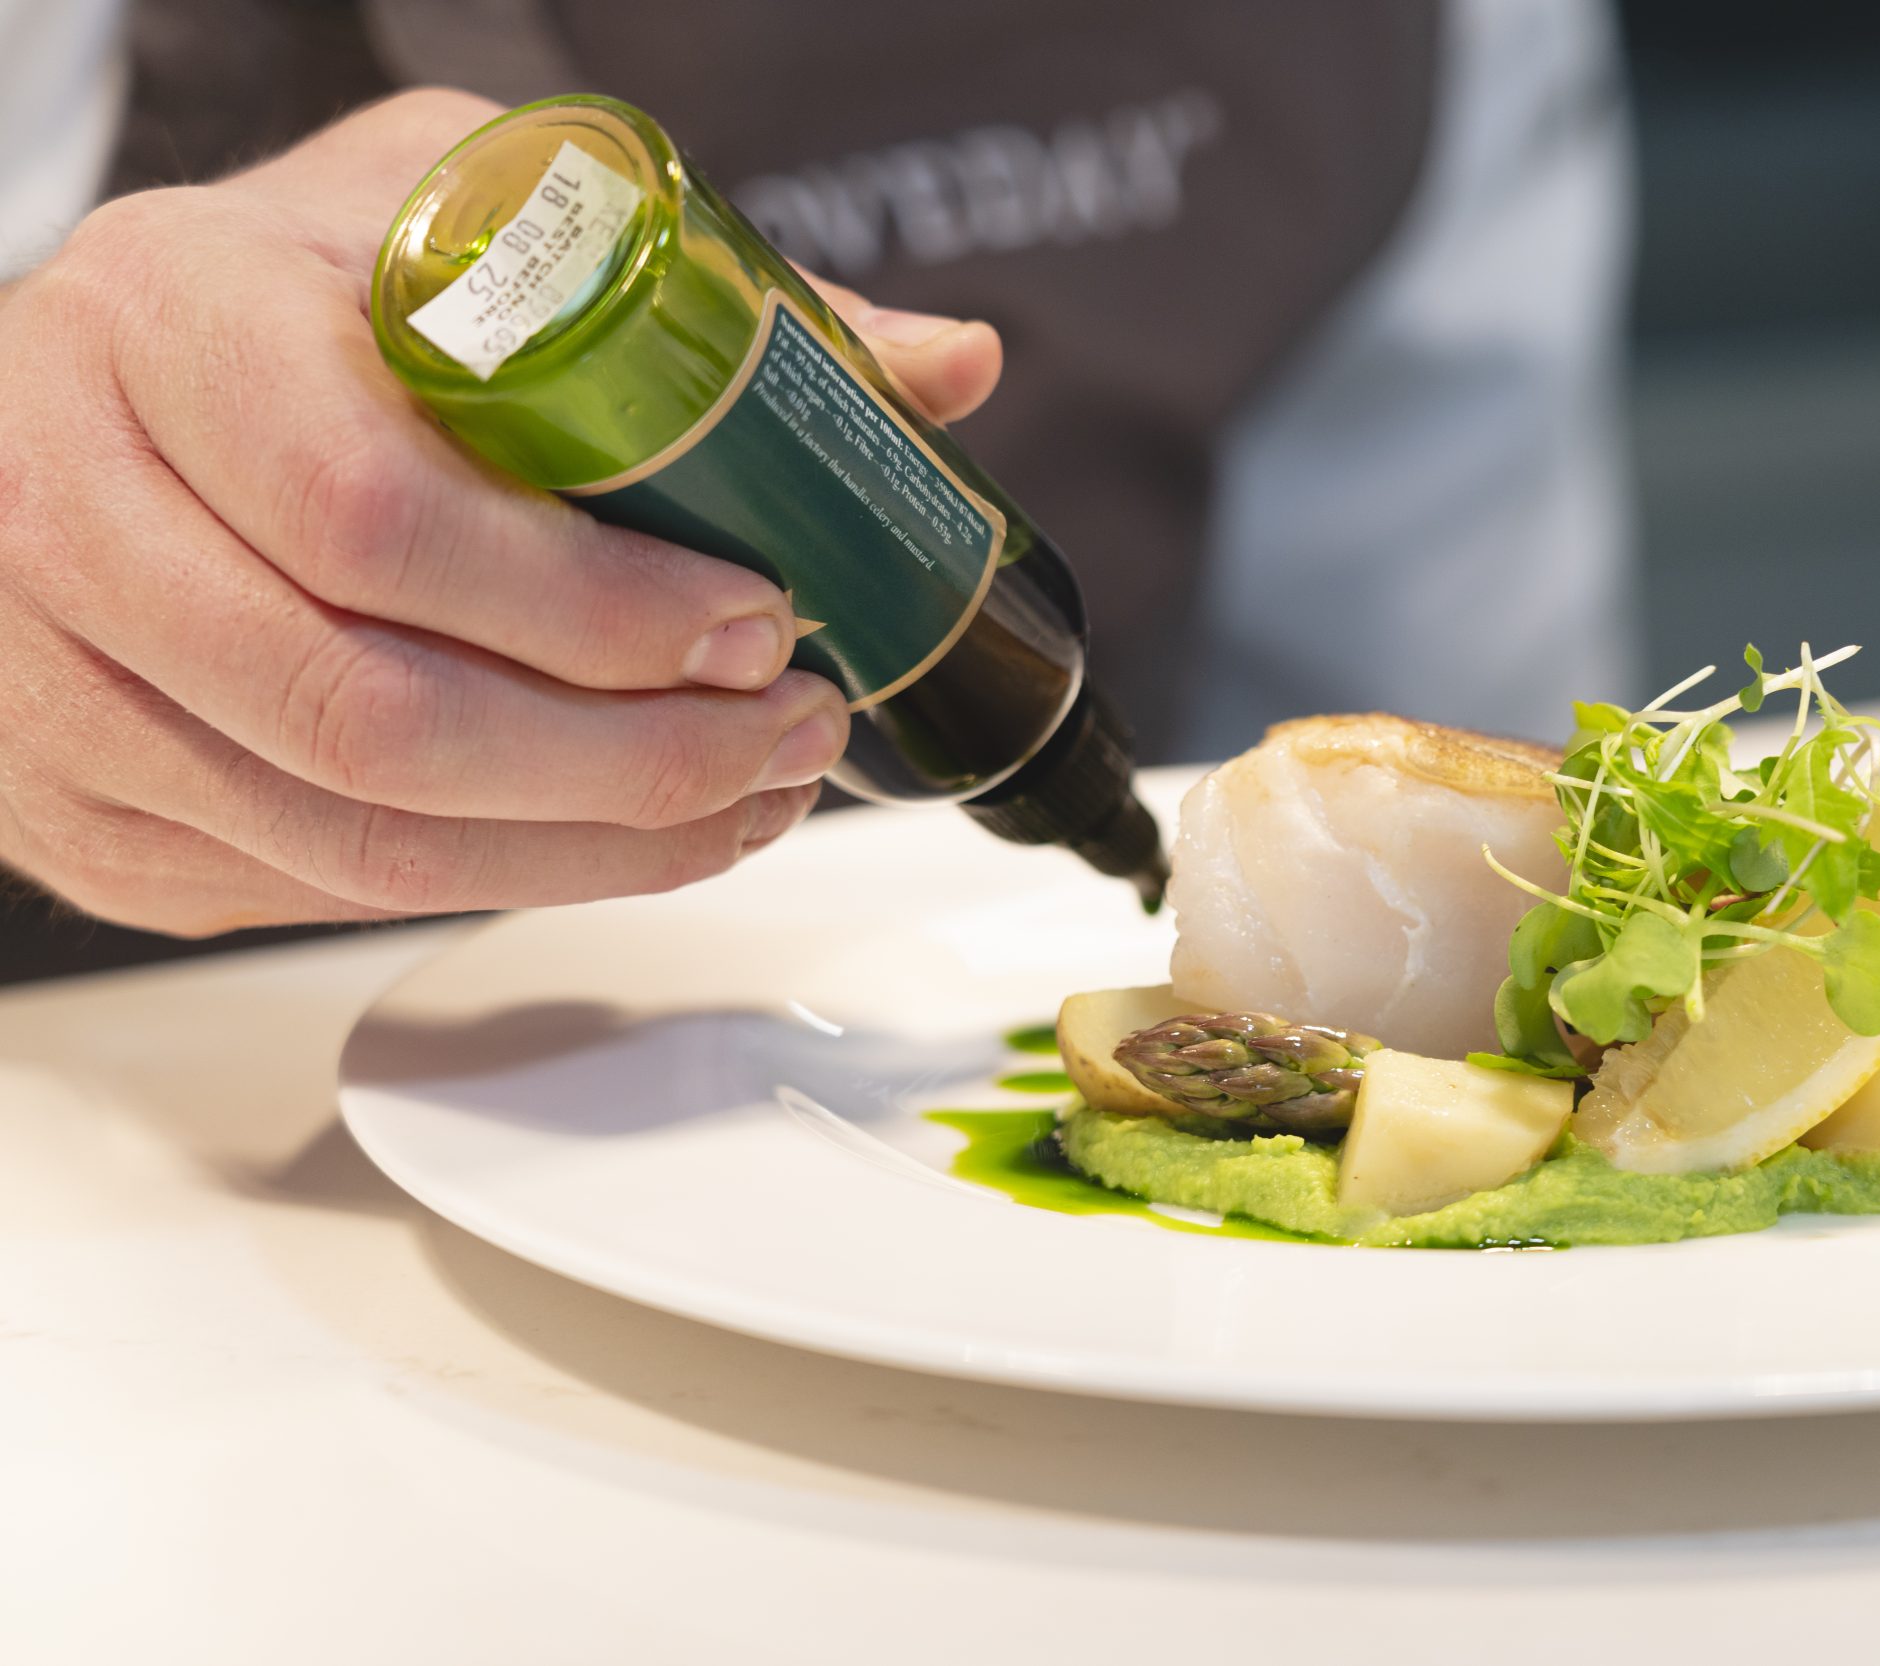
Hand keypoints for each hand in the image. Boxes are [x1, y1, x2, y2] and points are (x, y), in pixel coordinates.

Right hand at [0, 89, 1002, 935]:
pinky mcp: (92, 818)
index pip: (380, 515)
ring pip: (363, 838)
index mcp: (173, 324)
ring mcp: (64, 688)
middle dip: (637, 760)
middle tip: (788, 730)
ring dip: (601, 846)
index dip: (594, 606)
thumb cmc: (282, 297)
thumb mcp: (466, 224)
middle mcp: (74, 510)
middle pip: (381, 717)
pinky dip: (508, 877)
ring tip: (751, 791)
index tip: (756, 615)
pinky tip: (623, 833)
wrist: (66, 389)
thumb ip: (698, 299)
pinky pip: (324, 890)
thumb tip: (946, 368)